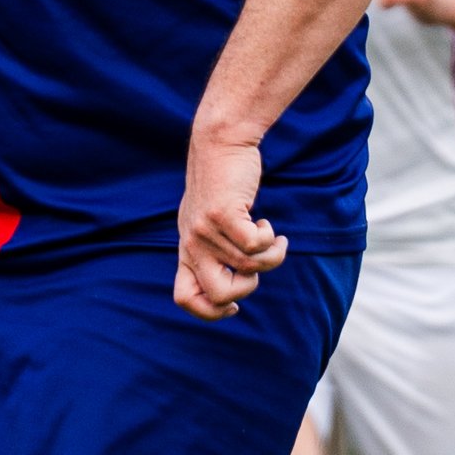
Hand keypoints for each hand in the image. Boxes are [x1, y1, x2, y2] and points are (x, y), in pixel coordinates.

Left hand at [174, 127, 288, 319]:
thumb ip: (211, 249)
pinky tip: (267, 224)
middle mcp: (192, 244)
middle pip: (218, 294)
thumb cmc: (220, 184)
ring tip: (270, 234)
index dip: (210, 312)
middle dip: (247, 288)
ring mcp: (205, 230)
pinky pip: (254, 245)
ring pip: (248, 266)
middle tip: (255, 265)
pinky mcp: (222, 214)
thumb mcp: (207, 220)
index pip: (184, 298)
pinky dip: (270, 239)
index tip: (234, 304)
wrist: (220, 142)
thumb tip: (232, 288)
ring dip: (270, 254)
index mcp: (187, 250)